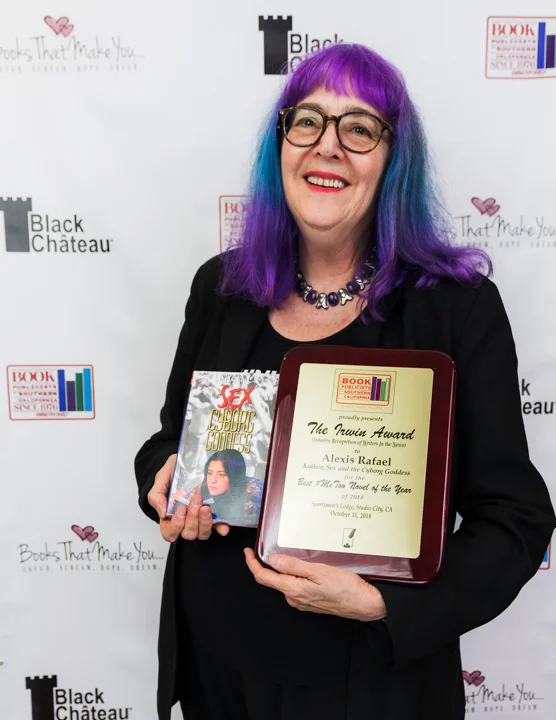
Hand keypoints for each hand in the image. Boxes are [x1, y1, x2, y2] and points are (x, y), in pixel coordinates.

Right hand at [147, 454, 229, 541]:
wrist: (190, 462)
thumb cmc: (173, 473)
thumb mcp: (161, 479)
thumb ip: (156, 495)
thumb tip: (162, 513)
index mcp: (170, 517)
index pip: (170, 533)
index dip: (176, 526)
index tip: (181, 509)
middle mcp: (186, 521)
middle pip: (188, 533)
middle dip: (192, 519)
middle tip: (196, 499)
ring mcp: (200, 520)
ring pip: (202, 533)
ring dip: (205, 523)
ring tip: (206, 507)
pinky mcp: (214, 516)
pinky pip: (218, 527)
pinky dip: (220, 528)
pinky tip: (223, 526)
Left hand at [244, 548, 385, 621]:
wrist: (364, 605)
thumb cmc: (345, 588)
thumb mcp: (319, 571)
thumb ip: (294, 566)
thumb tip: (273, 560)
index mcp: (293, 590)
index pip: (263, 578)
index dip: (252, 564)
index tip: (247, 552)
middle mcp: (294, 598)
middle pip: (272, 580)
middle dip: (266, 564)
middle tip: (265, 547)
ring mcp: (302, 601)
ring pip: (284, 582)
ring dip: (282, 568)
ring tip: (287, 552)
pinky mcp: (310, 601)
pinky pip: (294, 585)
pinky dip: (292, 574)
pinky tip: (301, 565)